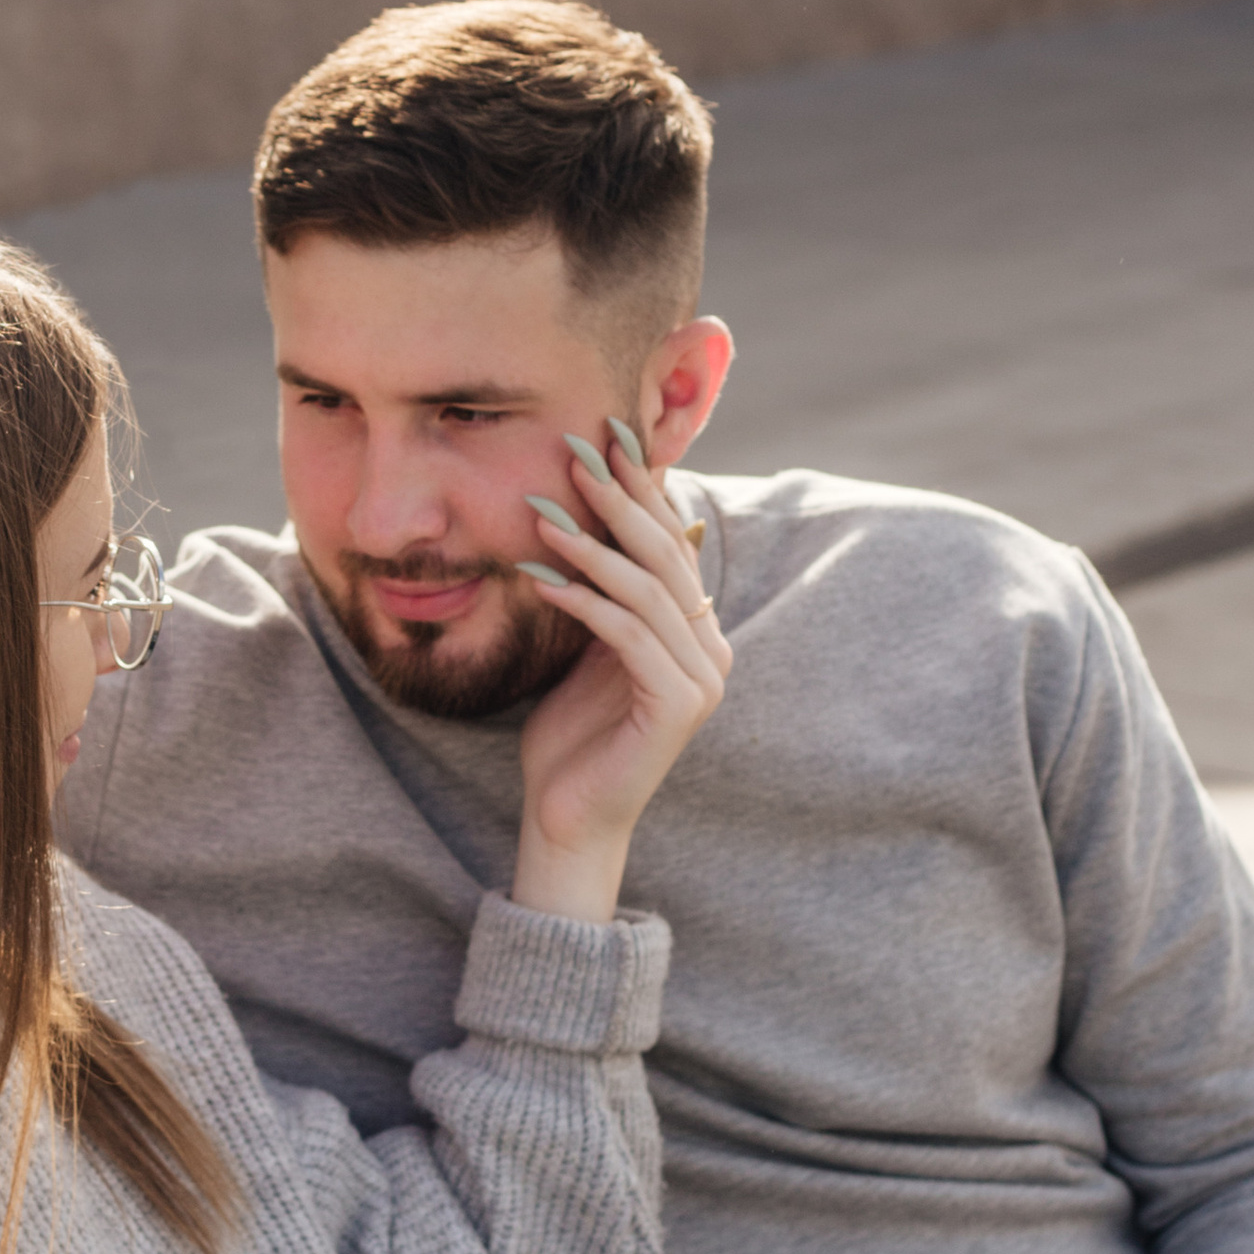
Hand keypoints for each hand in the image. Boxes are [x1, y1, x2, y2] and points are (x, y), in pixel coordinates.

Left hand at [511, 427, 731, 920]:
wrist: (569, 815)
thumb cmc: (573, 733)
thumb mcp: (586, 645)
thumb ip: (601, 591)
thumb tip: (583, 510)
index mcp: (696, 630)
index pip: (672, 544)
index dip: (641, 490)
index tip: (604, 439)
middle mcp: (711, 649)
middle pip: (666, 556)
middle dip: (621, 499)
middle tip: (578, 452)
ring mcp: (702, 679)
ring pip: (648, 591)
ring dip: (593, 545)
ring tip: (542, 511)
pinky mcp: (678, 706)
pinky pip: (629, 636)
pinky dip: (584, 601)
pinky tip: (541, 579)